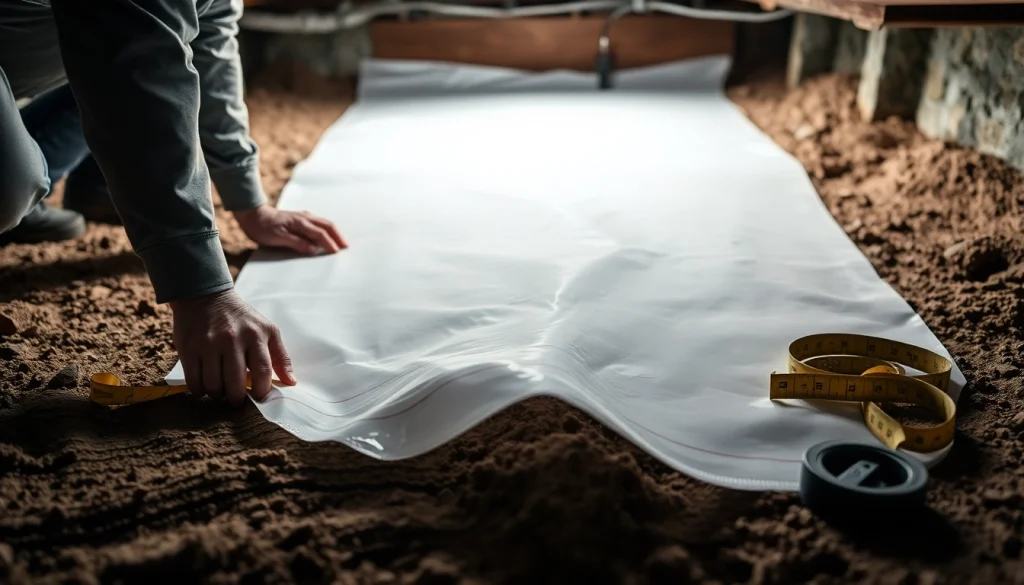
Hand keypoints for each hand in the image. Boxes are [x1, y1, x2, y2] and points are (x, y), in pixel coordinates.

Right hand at [170, 289, 296, 404]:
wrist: (206, 296)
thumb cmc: (241, 318)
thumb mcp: (267, 330)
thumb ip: (281, 357)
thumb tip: (291, 382)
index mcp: (255, 335)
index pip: (262, 371)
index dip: (261, 391)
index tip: (258, 396)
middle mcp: (231, 339)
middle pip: (235, 384)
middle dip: (237, 399)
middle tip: (236, 398)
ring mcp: (208, 344)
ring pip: (214, 385)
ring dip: (218, 395)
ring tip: (221, 391)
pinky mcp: (188, 348)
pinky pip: (194, 380)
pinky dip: (200, 390)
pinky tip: (205, 387)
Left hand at [235, 204, 346, 255]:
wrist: (253, 215)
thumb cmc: (263, 228)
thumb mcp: (278, 238)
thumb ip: (297, 243)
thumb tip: (314, 249)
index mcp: (300, 223)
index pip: (320, 234)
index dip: (330, 243)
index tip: (337, 252)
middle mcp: (304, 217)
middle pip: (327, 225)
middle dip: (338, 236)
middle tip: (345, 246)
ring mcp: (303, 216)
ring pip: (324, 223)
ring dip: (334, 232)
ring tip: (340, 242)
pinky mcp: (300, 218)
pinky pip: (318, 223)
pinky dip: (326, 229)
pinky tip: (327, 235)